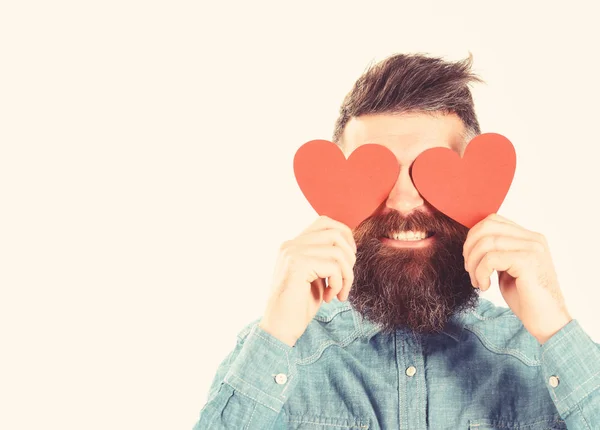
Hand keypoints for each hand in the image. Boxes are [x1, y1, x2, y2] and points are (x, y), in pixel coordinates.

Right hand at [259, 216, 356, 346]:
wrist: (279, 329)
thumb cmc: (298, 306)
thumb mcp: (316, 277)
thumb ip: (326, 259)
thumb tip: (349, 247)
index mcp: (293, 245)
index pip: (324, 222)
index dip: (344, 235)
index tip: (349, 259)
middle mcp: (291, 244)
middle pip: (335, 233)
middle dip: (350, 257)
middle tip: (346, 280)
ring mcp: (293, 253)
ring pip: (338, 252)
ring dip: (346, 275)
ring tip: (339, 293)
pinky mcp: (298, 265)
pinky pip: (333, 267)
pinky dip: (338, 284)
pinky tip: (330, 297)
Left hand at [463, 213, 571, 344]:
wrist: (547, 321)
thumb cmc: (526, 298)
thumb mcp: (507, 268)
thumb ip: (496, 252)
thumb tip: (472, 241)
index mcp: (529, 238)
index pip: (493, 221)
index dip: (474, 236)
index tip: (469, 258)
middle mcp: (533, 239)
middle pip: (487, 227)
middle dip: (470, 247)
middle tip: (469, 269)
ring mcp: (532, 248)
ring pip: (486, 242)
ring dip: (473, 264)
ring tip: (477, 281)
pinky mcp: (528, 261)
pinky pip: (491, 258)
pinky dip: (480, 273)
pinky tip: (485, 286)